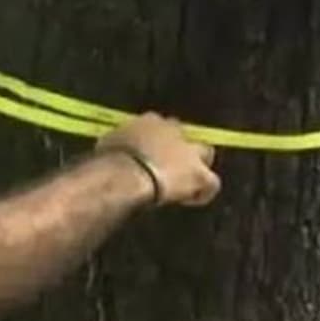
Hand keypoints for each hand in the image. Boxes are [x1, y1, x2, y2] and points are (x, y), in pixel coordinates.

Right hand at [97, 113, 219, 206]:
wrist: (128, 173)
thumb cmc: (110, 158)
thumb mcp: (108, 143)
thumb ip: (119, 143)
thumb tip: (115, 149)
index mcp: (149, 120)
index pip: (158, 123)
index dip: (156, 139)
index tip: (148, 151)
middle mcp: (173, 130)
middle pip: (184, 134)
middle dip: (180, 146)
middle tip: (169, 164)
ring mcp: (190, 151)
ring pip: (205, 153)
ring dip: (196, 165)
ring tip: (185, 181)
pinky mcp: (200, 174)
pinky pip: (211, 184)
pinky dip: (202, 192)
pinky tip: (189, 200)